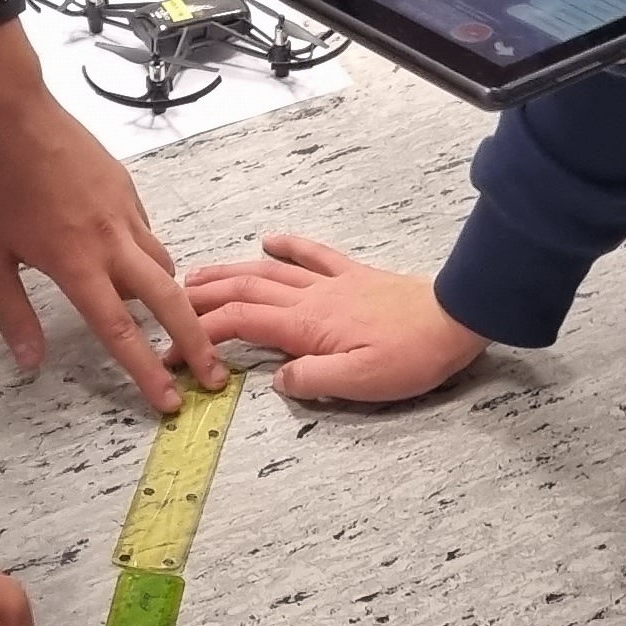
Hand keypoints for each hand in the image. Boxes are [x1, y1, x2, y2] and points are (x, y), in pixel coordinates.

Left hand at [0, 21, 224, 414]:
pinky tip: (130, 261)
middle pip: (168, 302)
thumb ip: (12, 312)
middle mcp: (110, 241)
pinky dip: (148, 257)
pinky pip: (148, 233)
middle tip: (213, 375)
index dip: (146, 371)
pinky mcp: (127, 188)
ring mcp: (124, 211)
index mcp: (76, 264)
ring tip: (173, 321)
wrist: (9, 110)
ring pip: (164, 265)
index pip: (119, 330)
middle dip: (196, 343)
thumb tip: (30, 362)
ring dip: (172, 298)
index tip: (168, 401)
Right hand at [182, 233, 487, 402]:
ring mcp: (332, 283)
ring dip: (229, 271)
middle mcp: (311, 298)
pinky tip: (268, 241)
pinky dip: (288, 246)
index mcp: (306, 326)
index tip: (178, 351)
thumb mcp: (360, 384)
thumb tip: (277, 380)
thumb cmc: (413, 355)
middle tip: (168, 305)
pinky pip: (314, 255)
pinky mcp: (355, 276)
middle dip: (200, 297)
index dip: (201, 335)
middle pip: (243, 291)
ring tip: (197, 276)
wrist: (457, 319)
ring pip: (268, 272)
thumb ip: (311, 382)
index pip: (239, 323)